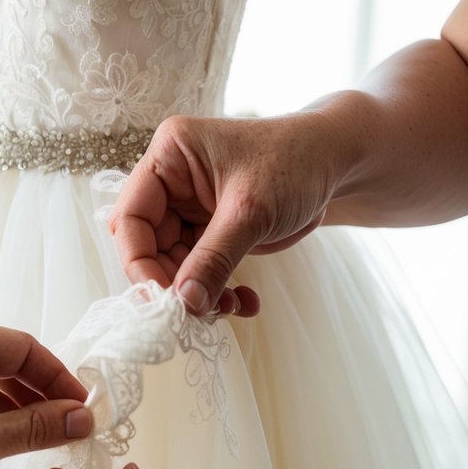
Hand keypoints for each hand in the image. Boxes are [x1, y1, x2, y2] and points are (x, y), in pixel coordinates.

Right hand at [111, 113, 341, 313]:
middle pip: (150, 247)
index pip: (131, 218)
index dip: (139, 262)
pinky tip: (245, 302)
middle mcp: (172, 181)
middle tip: (200, 311)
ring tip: (232, 307)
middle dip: (175, 283)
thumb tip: (185, 304)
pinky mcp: (210, 229)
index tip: (163, 299)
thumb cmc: (296, 163)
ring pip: (175, 264)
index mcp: (170, 157)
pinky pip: (201, 269)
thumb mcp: (251, 211)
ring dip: (199, 293)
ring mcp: (189, 207)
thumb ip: (214, 258)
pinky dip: (218, 290)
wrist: (337, 162)